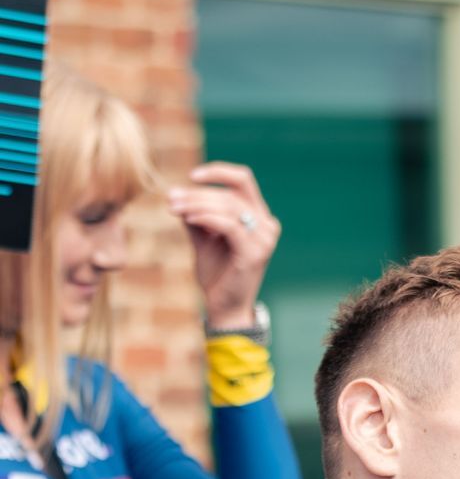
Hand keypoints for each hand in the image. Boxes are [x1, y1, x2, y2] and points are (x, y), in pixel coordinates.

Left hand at [167, 162, 279, 329]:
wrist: (224, 306)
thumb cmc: (216, 272)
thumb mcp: (203, 237)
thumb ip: (194, 215)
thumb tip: (174, 192)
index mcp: (258, 217)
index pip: (243, 180)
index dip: (218, 172)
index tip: (191, 176)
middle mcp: (267, 225)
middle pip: (230, 194)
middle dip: (198, 194)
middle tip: (172, 200)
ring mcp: (264, 240)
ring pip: (228, 207)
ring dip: (197, 204)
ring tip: (174, 208)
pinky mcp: (254, 253)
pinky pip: (228, 225)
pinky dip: (206, 218)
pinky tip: (188, 219)